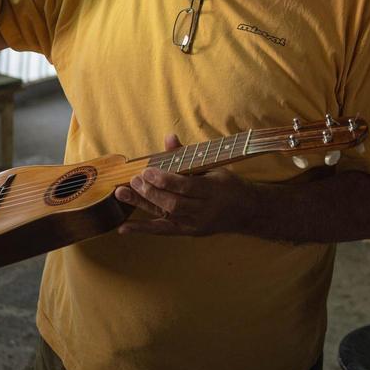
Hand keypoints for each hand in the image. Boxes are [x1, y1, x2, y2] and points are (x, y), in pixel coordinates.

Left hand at [115, 134, 258, 235]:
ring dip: (143, 204)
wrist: (246, 211)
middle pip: (174, 203)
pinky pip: (163, 231)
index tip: (146, 171)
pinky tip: (124, 228)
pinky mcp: (189, 232)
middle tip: (133, 180)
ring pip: (167, 215)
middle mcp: (205, 209)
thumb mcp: (213, 167)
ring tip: (123, 193)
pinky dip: (142, 229)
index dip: (164, 180)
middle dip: (151, 192)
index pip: (185, 186)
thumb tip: (169, 137)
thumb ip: (187, 155)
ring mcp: (197, 223)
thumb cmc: (228, 185)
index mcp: (214, 189)